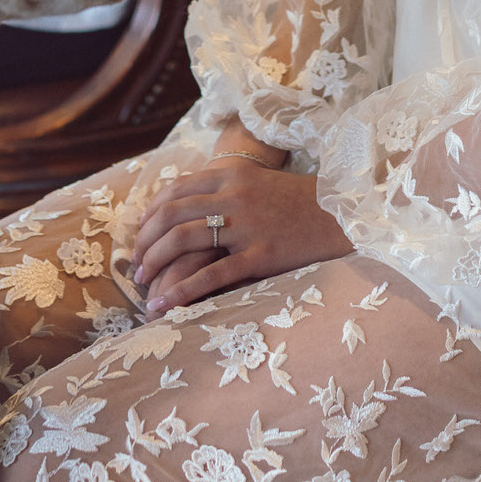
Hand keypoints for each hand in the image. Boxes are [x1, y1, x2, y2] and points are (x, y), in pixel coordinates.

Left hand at [133, 159, 352, 313]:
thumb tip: (185, 209)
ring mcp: (248, 226)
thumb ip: (224, 190)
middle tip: (136, 266)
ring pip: (185, 240)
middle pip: (172, 215)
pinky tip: (166, 305)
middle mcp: (235, 196)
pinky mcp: (262, 255)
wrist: (344, 214)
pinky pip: (213, 274)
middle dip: (146, 243)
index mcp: (232, 175)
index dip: (150, 214)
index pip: (174, 190)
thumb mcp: (258, 184)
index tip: (139, 235)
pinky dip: (183, 291)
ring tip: (144, 286)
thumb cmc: (299, 202)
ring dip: (156, 263)